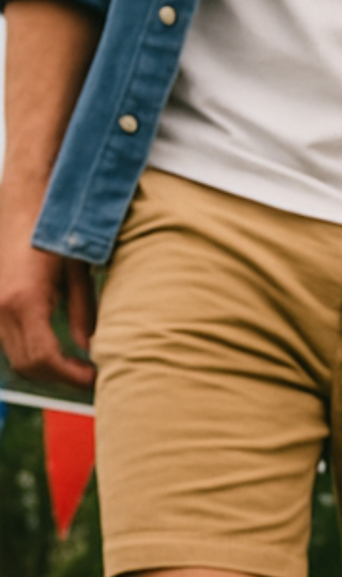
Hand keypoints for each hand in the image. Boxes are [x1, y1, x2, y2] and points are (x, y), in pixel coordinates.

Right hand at [0, 187, 94, 387]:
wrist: (26, 197)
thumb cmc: (56, 230)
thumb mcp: (79, 273)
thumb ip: (83, 314)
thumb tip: (90, 348)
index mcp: (24, 301)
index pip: (44, 359)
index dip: (72, 377)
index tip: (97, 379)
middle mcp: (1, 306)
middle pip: (28, 365)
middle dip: (61, 377)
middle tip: (91, 376)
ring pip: (16, 355)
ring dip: (46, 367)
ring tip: (78, 365)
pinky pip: (9, 339)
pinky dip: (32, 351)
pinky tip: (58, 348)